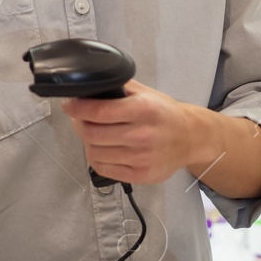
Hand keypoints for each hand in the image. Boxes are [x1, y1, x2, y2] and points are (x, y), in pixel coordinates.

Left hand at [61, 79, 209, 184]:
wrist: (191, 138)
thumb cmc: (165, 114)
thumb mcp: (147, 93)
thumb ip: (120, 87)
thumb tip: (90, 85)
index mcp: (143, 110)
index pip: (99, 111)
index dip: (78, 109)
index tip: (69, 106)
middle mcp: (142, 135)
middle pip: (92, 134)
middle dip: (80, 125)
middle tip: (80, 119)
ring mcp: (141, 158)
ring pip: (95, 152)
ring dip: (88, 142)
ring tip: (94, 134)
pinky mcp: (140, 175)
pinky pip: (104, 168)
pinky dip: (96, 158)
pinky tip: (103, 149)